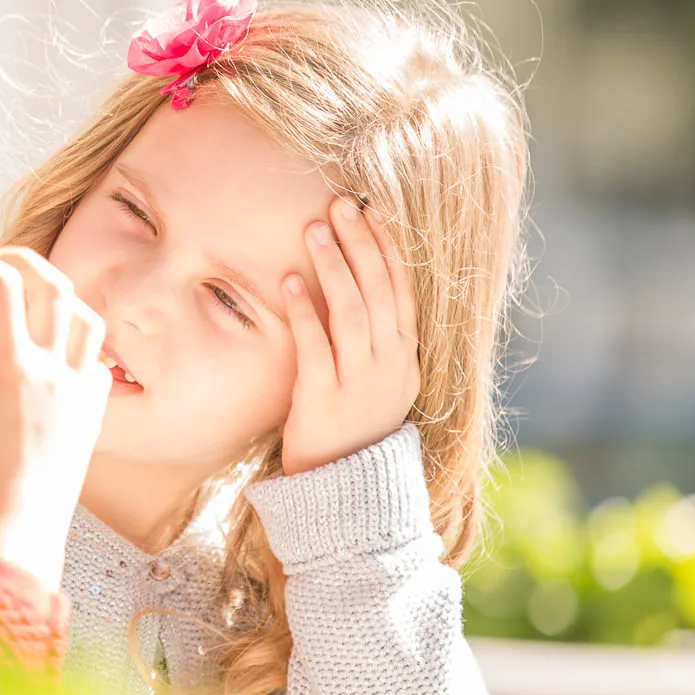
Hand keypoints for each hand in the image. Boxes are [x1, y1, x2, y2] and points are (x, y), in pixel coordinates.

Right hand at [0, 249, 108, 591]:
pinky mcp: (91, 415)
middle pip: (53, 284)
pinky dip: (77, 345)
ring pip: (86, 317)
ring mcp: (78, 391)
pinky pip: (97, 362)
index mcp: (9, 365)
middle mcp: (52, 369)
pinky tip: (52, 356)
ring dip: (58, 298)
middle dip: (21, 262)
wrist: (17, 530)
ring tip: (29, 303)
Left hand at [279, 197, 420, 474]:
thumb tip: (359, 284)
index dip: (387, 248)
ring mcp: (360, 382)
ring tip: (315, 229)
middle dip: (361, 244)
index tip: (371, 210)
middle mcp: (389, 365)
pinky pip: (317, 348)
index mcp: (404, 356)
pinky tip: (289, 280)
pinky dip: (305, 311)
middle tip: (341, 205)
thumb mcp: (378, 381)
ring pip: (353, 313)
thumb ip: (374, 338)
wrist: (346, 490)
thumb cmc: (354, 426)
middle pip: (379, 292)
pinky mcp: (325, 399)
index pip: (402, 290)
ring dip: (334, 267)